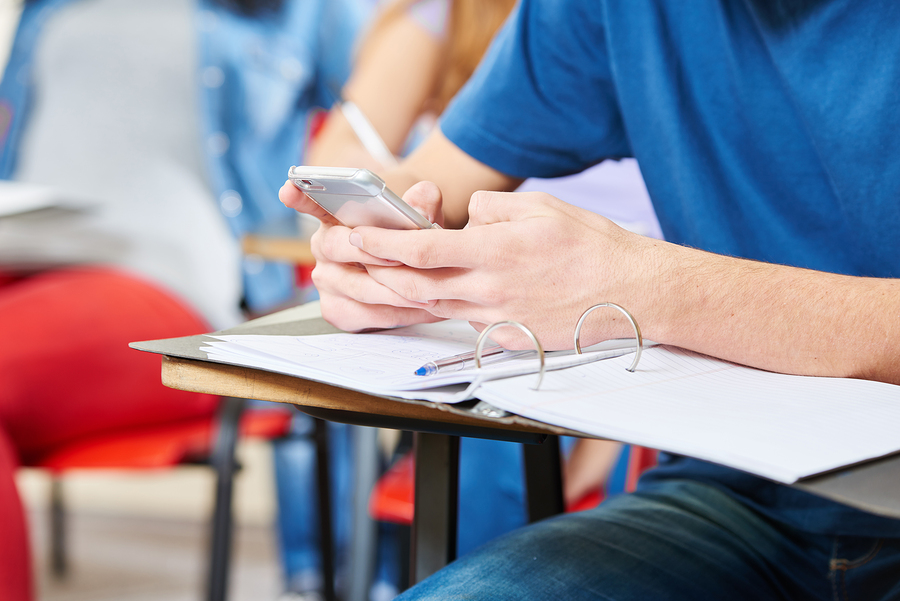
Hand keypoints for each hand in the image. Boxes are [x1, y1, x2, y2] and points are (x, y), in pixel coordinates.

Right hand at [278, 179, 445, 330]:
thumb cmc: (408, 233)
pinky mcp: (338, 311)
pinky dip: (398, 313)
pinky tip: (423, 309)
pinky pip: (366, 316)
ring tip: (429, 290)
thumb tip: (422, 198)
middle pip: (336, 247)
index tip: (290, 189)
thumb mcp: (418, 212)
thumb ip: (422, 201)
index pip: (311, 203)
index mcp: (334, 217)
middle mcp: (323, 248)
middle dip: (371, 253)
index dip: (299, 197)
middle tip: (400, 257)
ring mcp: (326, 281)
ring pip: (358, 288)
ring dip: (395, 290)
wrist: (413, 267)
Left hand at [350, 190, 660, 348]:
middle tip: (345, 260)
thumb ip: (492, 209)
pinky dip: (443, 309)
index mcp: (496, 252)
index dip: (382, 244)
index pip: (423, 249)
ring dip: (399, 294)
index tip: (354, 235)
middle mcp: (490, 290)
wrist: (632, 293)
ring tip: (371, 278)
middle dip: (373, 272)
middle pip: (416, 286)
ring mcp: (498, 319)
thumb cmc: (592, 246)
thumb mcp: (541, 206)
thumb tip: (464, 217)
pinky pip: (465, 323)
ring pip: (434, 308)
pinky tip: (433, 298)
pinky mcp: (508, 338)